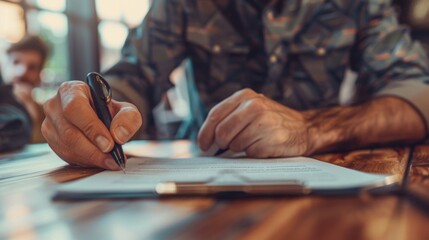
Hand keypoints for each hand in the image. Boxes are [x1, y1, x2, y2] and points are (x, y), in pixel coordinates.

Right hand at [42, 81, 141, 169]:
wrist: (100, 119)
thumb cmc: (110, 112)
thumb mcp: (126, 110)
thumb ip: (128, 118)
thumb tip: (118, 135)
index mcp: (71, 90)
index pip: (75, 107)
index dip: (91, 127)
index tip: (109, 144)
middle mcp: (55, 105)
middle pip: (69, 132)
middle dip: (93, 149)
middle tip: (112, 158)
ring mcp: (50, 124)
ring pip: (67, 146)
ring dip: (91, 158)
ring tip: (110, 161)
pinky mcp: (51, 141)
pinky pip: (65, 155)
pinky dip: (85, 161)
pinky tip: (99, 161)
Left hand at [198, 89, 312, 157]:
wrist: (304, 128)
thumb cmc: (271, 121)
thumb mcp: (251, 109)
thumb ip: (229, 117)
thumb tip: (205, 140)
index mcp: (245, 96)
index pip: (215, 115)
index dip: (205, 133)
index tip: (203, 145)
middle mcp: (254, 106)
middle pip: (222, 132)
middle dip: (221, 144)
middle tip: (227, 147)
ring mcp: (264, 122)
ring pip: (234, 144)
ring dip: (240, 148)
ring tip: (253, 141)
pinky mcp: (271, 139)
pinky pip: (249, 153)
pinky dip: (253, 153)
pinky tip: (264, 146)